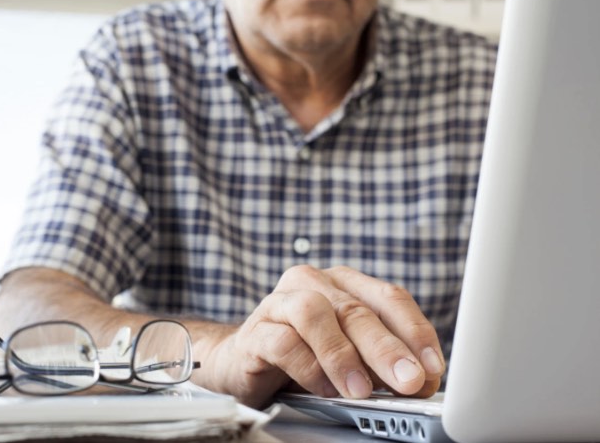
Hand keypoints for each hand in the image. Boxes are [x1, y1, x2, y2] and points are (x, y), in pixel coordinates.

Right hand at [205, 265, 444, 407]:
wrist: (242, 362)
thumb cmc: (304, 354)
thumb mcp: (351, 354)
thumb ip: (380, 361)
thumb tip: (420, 382)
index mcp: (344, 283)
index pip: (389, 297)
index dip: (415, 331)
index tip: (432, 368)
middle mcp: (312, 283)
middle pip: (355, 308)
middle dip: (386, 348)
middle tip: (409, 381)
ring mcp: (279, 303)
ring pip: (314, 314)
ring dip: (342, 355)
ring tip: (361, 390)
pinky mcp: (254, 331)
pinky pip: (282, 343)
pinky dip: (308, 369)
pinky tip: (324, 389)